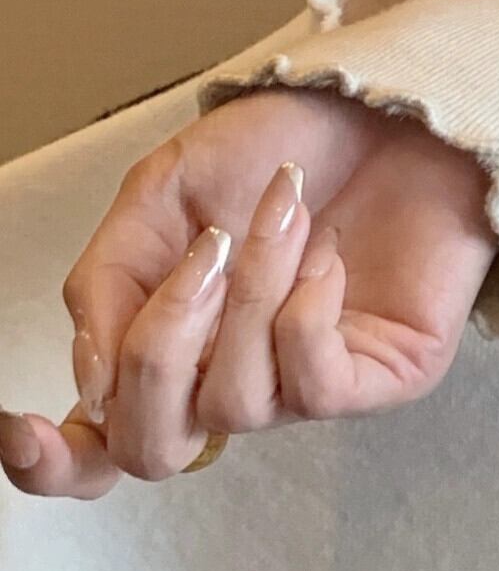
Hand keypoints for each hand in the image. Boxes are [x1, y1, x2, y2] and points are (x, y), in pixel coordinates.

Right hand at [0, 89, 498, 499]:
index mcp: (169, 347)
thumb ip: (106, 280)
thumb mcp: (162, 194)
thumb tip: (89, 381)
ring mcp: (305, 387)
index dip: (52, 464)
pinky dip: (306, 314)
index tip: (22, 427)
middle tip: (203, 257)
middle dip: (156, 356)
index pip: (99, 449)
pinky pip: (314, 388)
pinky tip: (328, 258)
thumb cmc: (281, 146)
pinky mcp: (382, 379)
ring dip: (251, 297)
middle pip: (153, 450)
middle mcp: (230, 382)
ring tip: (286, 213)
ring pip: (235, 406)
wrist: (389, 106)